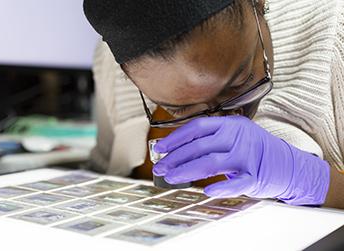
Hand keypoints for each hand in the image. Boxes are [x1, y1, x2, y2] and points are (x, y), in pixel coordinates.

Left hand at [153, 116, 329, 204]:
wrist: (288, 164)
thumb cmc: (254, 149)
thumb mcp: (235, 136)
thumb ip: (211, 139)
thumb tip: (179, 149)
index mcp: (230, 124)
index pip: (197, 127)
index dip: (176, 138)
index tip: (160, 148)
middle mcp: (238, 137)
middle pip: (200, 146)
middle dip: (175, 158)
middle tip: (160, 168)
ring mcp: (247, 157)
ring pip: (211, 163)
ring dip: (187, 171)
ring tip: (171, 178)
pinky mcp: (256, 176)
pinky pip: (236, 183)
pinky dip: (221, 187)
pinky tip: (206, 191)